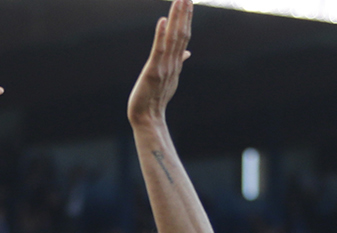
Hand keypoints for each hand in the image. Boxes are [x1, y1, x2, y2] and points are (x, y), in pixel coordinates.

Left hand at [127, 0, 193, 127]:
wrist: (148, 117)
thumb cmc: (155, 98)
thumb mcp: (169, 77)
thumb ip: (178, 61)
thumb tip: (187, 51)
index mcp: (176, 62)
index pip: (184, 36)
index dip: (186, 19)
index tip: (188, 2)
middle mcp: (173, 62)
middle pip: (181, 34)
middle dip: (184, 14)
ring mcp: (164, 67)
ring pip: (173, 39)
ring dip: (176, 19)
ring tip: (179, 1)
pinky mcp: (153, 71)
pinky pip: (158, 50)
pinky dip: (160, 34)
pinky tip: (162, 20)